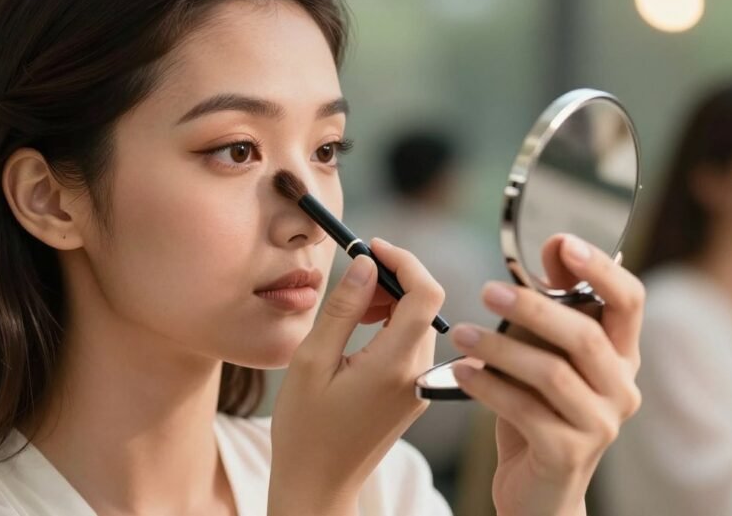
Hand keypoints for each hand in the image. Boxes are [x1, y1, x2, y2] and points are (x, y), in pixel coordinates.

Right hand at [268, 238, 441, 515]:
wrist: (318, 484)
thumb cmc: (305, 428)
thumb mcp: (311, 361)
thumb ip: (342, 308)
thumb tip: (365, 263)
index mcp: (394, 365)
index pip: (426, 294)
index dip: (404, 260)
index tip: (371, 247)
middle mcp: (417, 374)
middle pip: (426, 304)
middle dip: (392, 279)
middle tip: (351, 279)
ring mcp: (419, 386)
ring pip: (420, 322)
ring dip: (390, 301)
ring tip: (351, 307)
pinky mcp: (413, 393)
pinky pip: (413, 343)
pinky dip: (391, 324)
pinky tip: (360, 331)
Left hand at [449, 234, 643, 515]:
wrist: (537, 489)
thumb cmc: (538, 409)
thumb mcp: (544, 352)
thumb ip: (551, 306)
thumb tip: (554, 246)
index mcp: (621, 355)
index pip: (630, 301)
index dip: (600, 269)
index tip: (562, 242)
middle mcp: (621, 389)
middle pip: (585, 336)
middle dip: (534, 308)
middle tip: (488, 291)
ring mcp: (599, 424)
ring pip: (552, 374)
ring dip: (499, 349)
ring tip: (461, 334)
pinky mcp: (567, 453)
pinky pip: (525, 410)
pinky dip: (488, 387)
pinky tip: (461, 371)